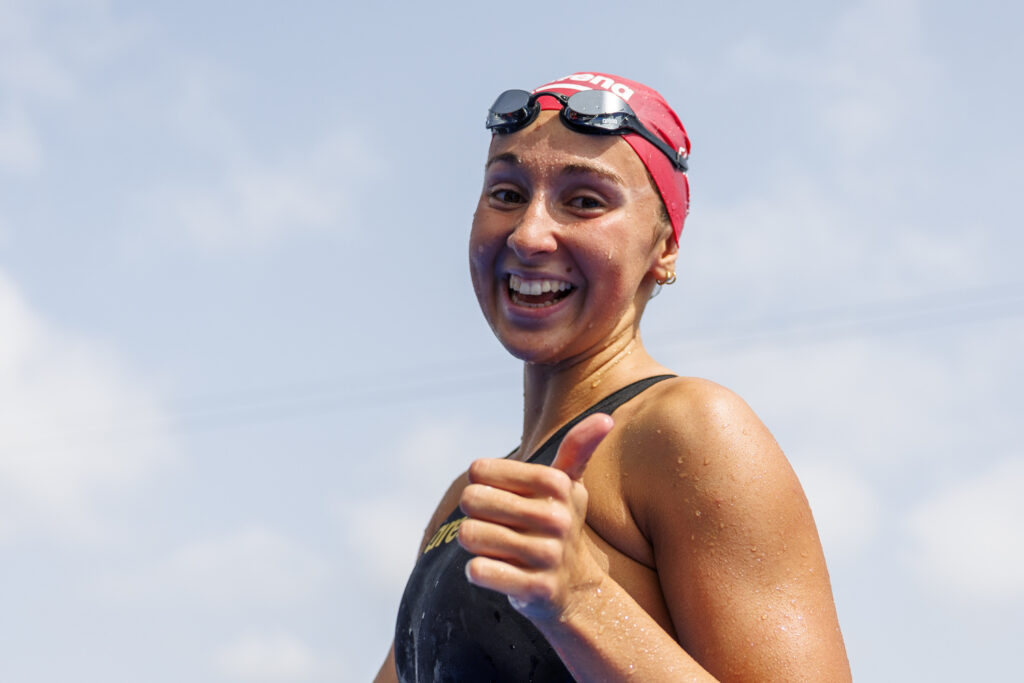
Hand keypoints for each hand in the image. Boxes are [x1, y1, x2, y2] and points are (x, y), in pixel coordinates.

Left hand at [457, 413, 614, 621]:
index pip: (479, 470)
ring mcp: (548, 555)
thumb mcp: (568, 484)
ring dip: (474, 543)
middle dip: (474, 514)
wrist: (574, 587)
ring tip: (497, 547)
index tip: (502, 496)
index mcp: (557, 484)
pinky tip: (498, 570)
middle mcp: (556, 518)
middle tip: (496, 524)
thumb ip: (578, 447)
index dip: (480, 484)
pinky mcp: (536, 589)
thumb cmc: (558, 524)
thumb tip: (607, 418)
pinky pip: (480, 570)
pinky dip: (478, 571)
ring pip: (470, 535)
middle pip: (471, 500)